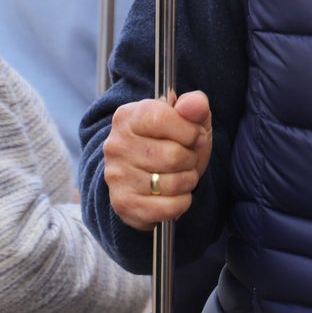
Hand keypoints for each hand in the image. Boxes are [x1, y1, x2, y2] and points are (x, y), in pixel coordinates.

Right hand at [103, 91, 212, 231]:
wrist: (150, 175)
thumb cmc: (172, 142)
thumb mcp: (188, 118)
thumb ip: (194, 105)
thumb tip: (194, 104)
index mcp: (128, 117)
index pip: (161, 119)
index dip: (189, 131)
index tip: (195, 136)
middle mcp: (116, 145)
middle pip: (172, 155)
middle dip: (190, 159)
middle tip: (187, 158)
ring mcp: (117, 176)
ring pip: (173, 183)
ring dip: (188, 181)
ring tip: (181, 174)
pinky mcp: (123, 204)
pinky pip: (168, 208)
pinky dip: (182, 202)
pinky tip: (175, 194)